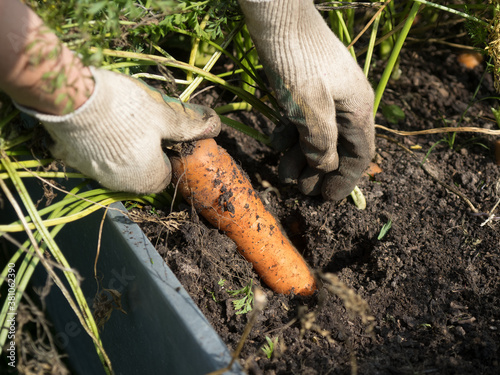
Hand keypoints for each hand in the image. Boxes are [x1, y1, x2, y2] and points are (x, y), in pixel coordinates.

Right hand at [17, 67, 220, 193]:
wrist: (70, 98)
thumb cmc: (126, 109)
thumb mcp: (165, 115)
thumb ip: (191, 125)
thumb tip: (216, 126)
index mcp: (147, 179)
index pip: (167, 174)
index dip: (169, 153)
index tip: (164, 132)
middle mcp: (121, 184)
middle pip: (143, 170)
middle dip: (147, 150)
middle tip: (144, 122)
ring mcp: (94, 175)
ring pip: (118, 163)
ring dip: (124, 146)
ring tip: (122, 118)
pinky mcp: (74, 161)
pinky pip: (96, 156)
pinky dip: (102, 143)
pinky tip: (100, 122)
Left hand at [239, 0, 374, 200]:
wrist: (277, 14)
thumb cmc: (297, 62)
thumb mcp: (311, 110)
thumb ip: (320, 143)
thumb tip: (323, 165)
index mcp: (357, 109)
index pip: (359, 155)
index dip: (344, 180)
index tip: (327, 200)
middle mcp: (346, 103)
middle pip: (337, 147)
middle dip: (317, 171)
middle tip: (298, 189)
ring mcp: (326, 93)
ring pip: (317, 134)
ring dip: (300, 155)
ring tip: (280, 171)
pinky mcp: (306, 86)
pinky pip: (302, 118)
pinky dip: (290, 133)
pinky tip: (274, 142)